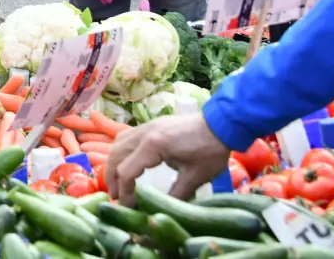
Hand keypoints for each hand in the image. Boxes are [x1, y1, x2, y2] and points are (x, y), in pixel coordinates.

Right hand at [108, 114, 230, 206]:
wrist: (221, 124)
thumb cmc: (209, 151)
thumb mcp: (195, 178)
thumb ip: (176, 195)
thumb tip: (161, 211)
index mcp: (152, 146)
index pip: (126, 172)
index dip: (125, 193)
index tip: (129, 207)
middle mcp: (144, 134)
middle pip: (115, 156)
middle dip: (112, 178)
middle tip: (116, 197)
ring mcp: (146, 126)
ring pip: (118, 144)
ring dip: (113, 163)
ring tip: (117, 182)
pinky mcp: (151, 125)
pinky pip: (127, 137)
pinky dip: (121, 152)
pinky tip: (127, 162)